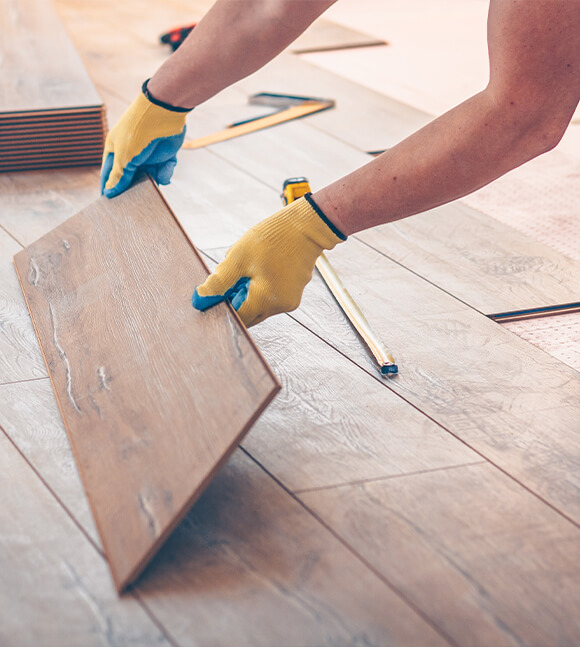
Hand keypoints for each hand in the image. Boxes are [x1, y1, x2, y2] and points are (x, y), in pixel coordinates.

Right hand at [100, 80, 191, 197]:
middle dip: (135, 188)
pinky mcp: (165, 155)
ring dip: (152, 181)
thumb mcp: (124, 158)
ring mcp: (148, 154)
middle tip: (137, 202)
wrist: (164, 112)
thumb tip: (108, 194)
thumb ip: (118, 177)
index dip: (110, 188)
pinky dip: (165, 173)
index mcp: (115, 150)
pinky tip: (165, 173)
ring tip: (153, 185)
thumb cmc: (137, 132)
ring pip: (149, 177)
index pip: (109, 174)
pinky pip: (164, 171)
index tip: (111, 205)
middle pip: (131, 178)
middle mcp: (131, 153)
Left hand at [192, 194, 345, 326]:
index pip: (237, 318)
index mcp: (265, 301)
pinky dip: (262, 286)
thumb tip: (201, 299)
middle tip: (234, 273)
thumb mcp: (239, 258)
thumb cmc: (274, 238)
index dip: (223, 306)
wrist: (307, 225)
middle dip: (236, 297)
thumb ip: (219, 282)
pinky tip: (262, 266)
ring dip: (248, 290)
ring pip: (259, 304)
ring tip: (251, 265)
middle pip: (249, 314)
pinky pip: (271, 296)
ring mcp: (290, 301)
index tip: (217, 290)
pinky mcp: (294, 293)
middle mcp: (280, 307)